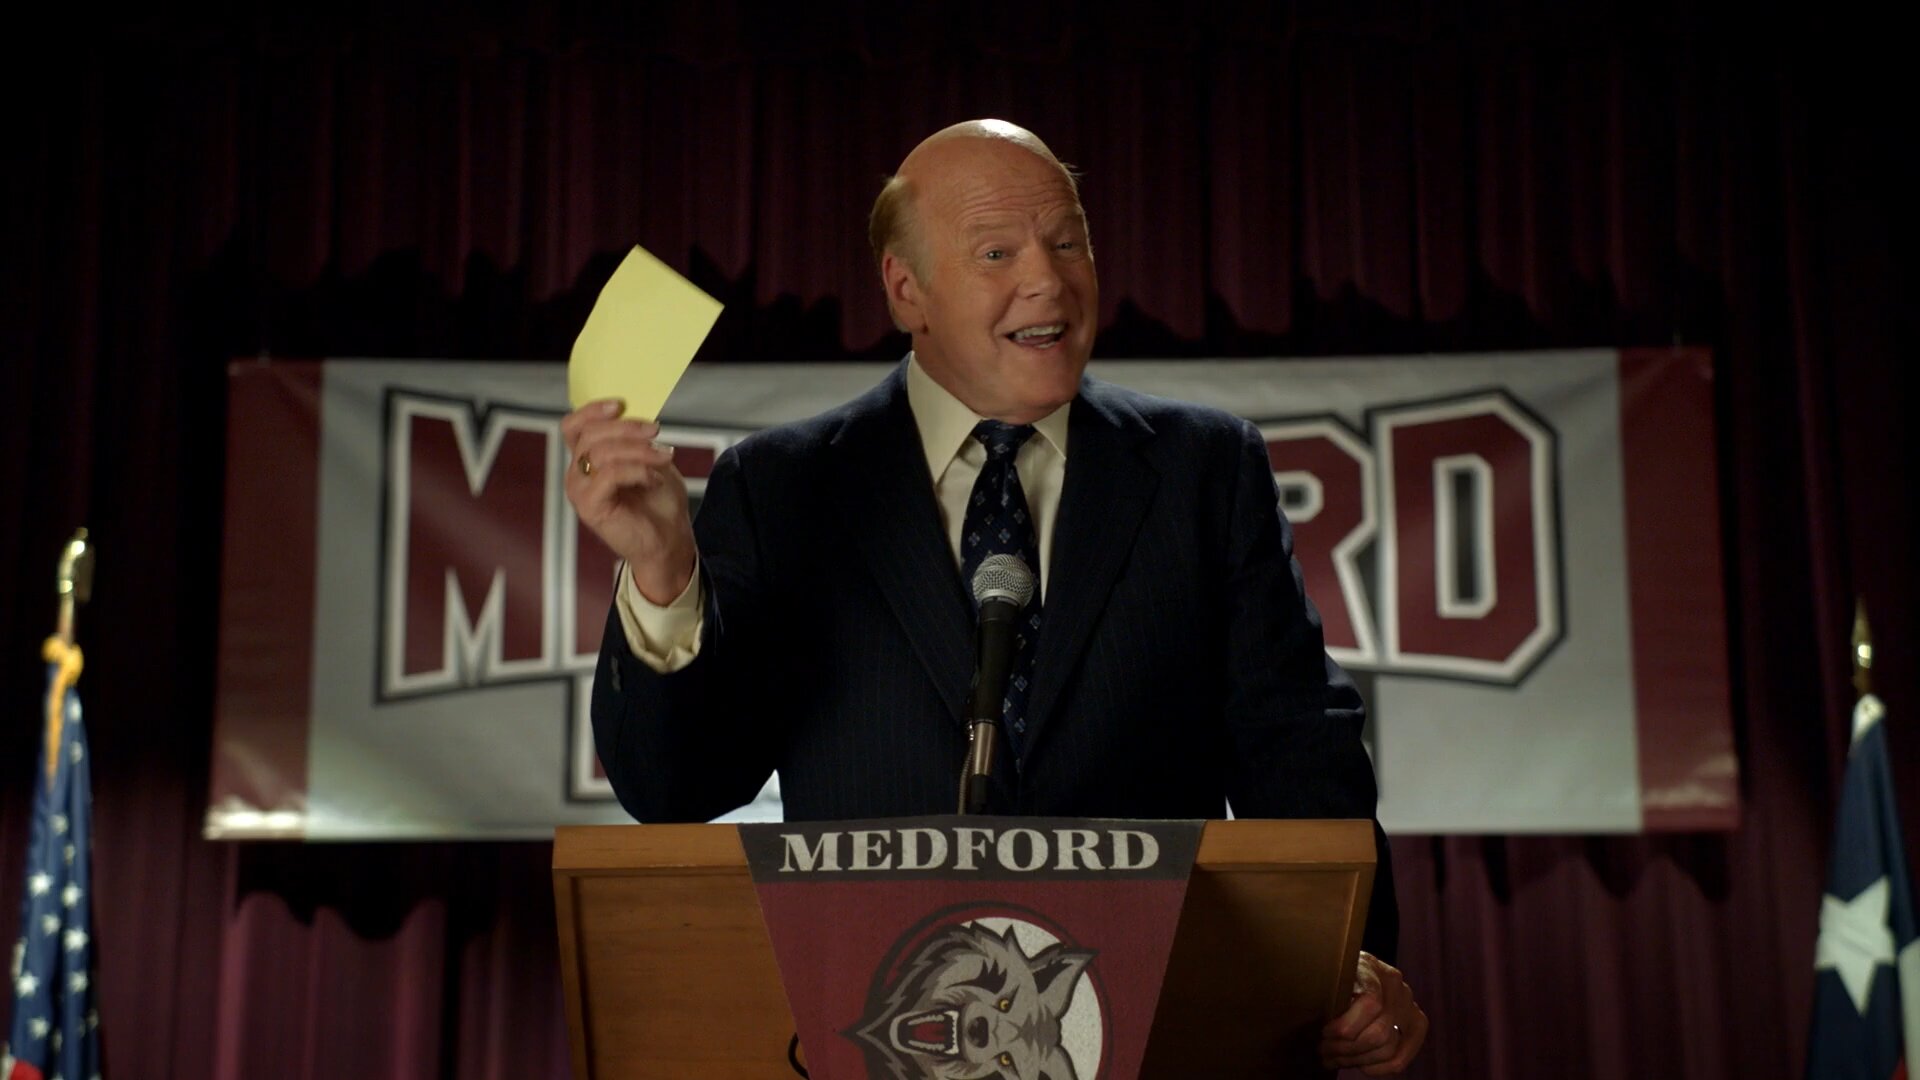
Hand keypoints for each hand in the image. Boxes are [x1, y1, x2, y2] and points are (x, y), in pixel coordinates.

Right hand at [560, 399, 695, 602]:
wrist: (669, 540)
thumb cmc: (659, 501)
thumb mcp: (651, 459)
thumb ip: (636, 438)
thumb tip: (635, 413)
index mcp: (587, 459)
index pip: (574, 426)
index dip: (592, 410)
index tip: (620, 404)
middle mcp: (577, 474)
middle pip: (590, 435)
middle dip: (626, 427)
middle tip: (655, 430)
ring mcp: (580, 491)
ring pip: (601, 452)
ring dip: (638, 450)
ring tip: (665, 456)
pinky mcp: (589, 506)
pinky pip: (609, 474)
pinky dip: (637, 471)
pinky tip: (654, 480)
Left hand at [1320, 951, 1426, 1075]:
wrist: (1357, 970)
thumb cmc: (1336, 975)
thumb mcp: (1328, 974)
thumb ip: (1328, 991)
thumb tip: (1316, 1018)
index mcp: (1373, 968)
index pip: (1370, 1003)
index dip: (1346, 1026)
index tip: (1325, 1033)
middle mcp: (1396, 986)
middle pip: (1379, 1032)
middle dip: (1346, 1048)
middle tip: (1324, 1051)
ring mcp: (1409, 1006)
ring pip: (1389, 1048)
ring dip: (1357, 1060)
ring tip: (1334, 1059)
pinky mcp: (1416, 1025)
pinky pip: (1401, 1058)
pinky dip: (1378, 1068)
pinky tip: (1359, 1065)